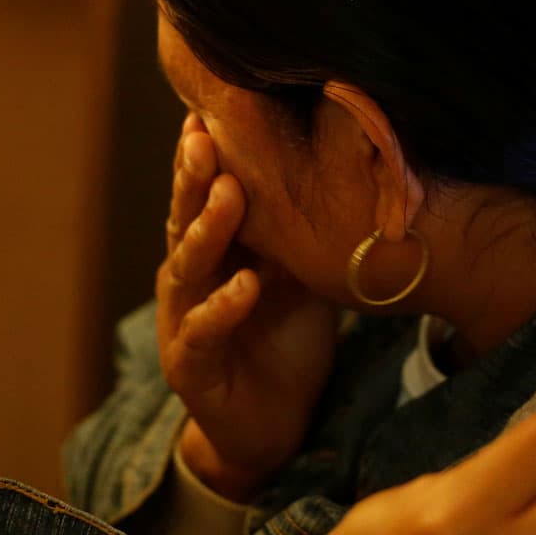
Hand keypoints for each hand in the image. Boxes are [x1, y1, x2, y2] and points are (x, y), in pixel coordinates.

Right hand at [157, 113, 337, 499]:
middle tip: (203, 134)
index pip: (205, 193)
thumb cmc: (285, 340)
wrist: (271, 426)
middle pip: (186, 217)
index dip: (205, 153)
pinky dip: (224, 307)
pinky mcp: (191, 365)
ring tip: (228, 194)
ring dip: (208, 229)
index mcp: (215, 250)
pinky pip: (204, 331)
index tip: (211, 108)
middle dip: (193, 175)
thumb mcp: (301, 275)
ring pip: (188, 265)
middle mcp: (190, 277)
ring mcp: (184, 319)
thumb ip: (304, 229)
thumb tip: (352, 165)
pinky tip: (245, 286)